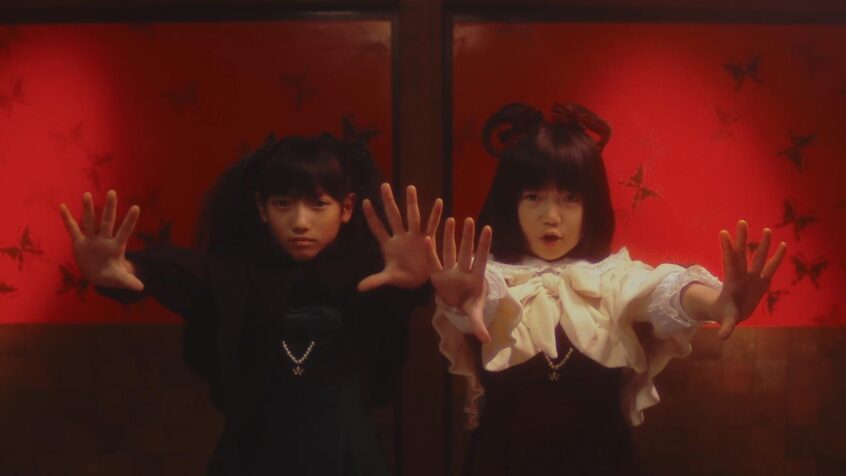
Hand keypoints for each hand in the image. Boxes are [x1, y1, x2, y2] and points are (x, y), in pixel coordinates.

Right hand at [59, 190, 143, 290]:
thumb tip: (141, 288)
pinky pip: (72, 229)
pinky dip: (67, 219)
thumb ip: (129, 280)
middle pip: (107, 222)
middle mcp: (104, 239)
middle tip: (112, 192)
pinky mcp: (79, 243)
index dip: (130, 221)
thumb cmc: (112, 275)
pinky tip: (62, 206)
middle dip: (110, 208)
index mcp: (116, 246)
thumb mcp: (120, 278)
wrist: (99, 275)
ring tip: (87, 194)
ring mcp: (92, 239)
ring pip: (90, 222)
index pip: (125, 231)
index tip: (136, 207)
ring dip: (88, 209)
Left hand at [358, 183, 442, 290]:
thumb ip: (375, 280)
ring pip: (412, 217)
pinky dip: (435, 215)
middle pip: (393, 216)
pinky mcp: (428, 239)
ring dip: (412, 203)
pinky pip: (432, 226)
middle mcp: (401, 236)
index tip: (364, 202)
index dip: (371, 217)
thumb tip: (358, 288)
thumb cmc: (403, 276)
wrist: (421, 281)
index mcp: (388, 245)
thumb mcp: (389, 277)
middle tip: (384, 185)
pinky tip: (439, 202)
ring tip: (410, 187)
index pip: (377, 228)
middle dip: (389, 202)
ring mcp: (414, 236)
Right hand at [425, 217, 492, 342]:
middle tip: (470, 220)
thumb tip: (486, 340)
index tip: (488, 228)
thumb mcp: (474, 313)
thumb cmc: (469, 303)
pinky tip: (427, 237)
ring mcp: (450, 270)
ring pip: (450, 251)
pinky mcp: (437, 273)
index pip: (481, 259)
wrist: (458, 303)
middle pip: (465, 252)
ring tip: (451, 218)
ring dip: (450, 236)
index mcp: (475, 278)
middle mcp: (463, 270)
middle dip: (467, 237)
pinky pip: (433, 261)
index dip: (484, 245)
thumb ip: (478, 324)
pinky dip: (430, 252)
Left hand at [710, 220, 786, 338]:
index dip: (726, 249)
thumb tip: (723, 336)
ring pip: (757, 258)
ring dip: (762, 245)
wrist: (730, 311)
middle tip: (741, 222)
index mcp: (732, 282)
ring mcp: (752, 276)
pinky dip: (777, 257)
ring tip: (767, 230)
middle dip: (741, 239)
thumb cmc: (726, 313)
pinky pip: (771, 267)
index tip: (722, 233)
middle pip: (741, 254)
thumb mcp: (726, 319)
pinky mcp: (761, 280)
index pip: (729, 262)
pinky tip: (783, 245)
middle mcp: (742, 275)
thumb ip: (726, 326)